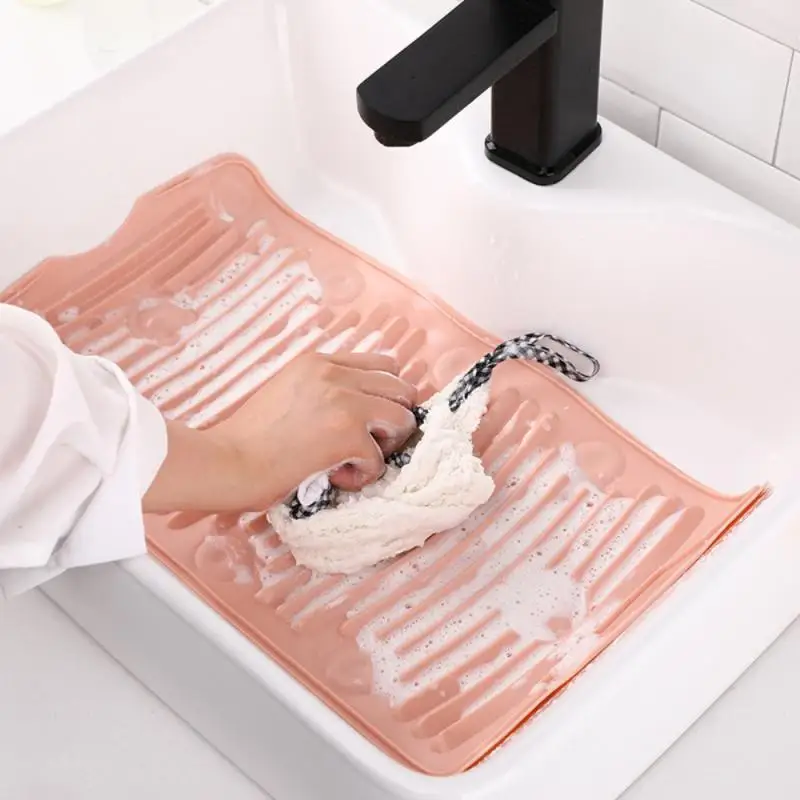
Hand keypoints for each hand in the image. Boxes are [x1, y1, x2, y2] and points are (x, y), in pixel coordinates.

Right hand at [142, 353, 416, 513]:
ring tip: (355, 460)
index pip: (383, 365)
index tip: (370, 420)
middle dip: (393, 420)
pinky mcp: (347, 436)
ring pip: (404, 419)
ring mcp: (344, 403)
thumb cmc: (248, 438)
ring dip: (386, 446)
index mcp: (319, 362)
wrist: (225, 462)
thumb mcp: (287, 392)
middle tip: (368, 444)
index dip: (385, 396)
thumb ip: (321, 389)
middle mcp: (335, 375)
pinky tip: (335, 478)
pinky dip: (363, 475)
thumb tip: (359, 409)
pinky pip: (381, 459)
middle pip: (402, 389)